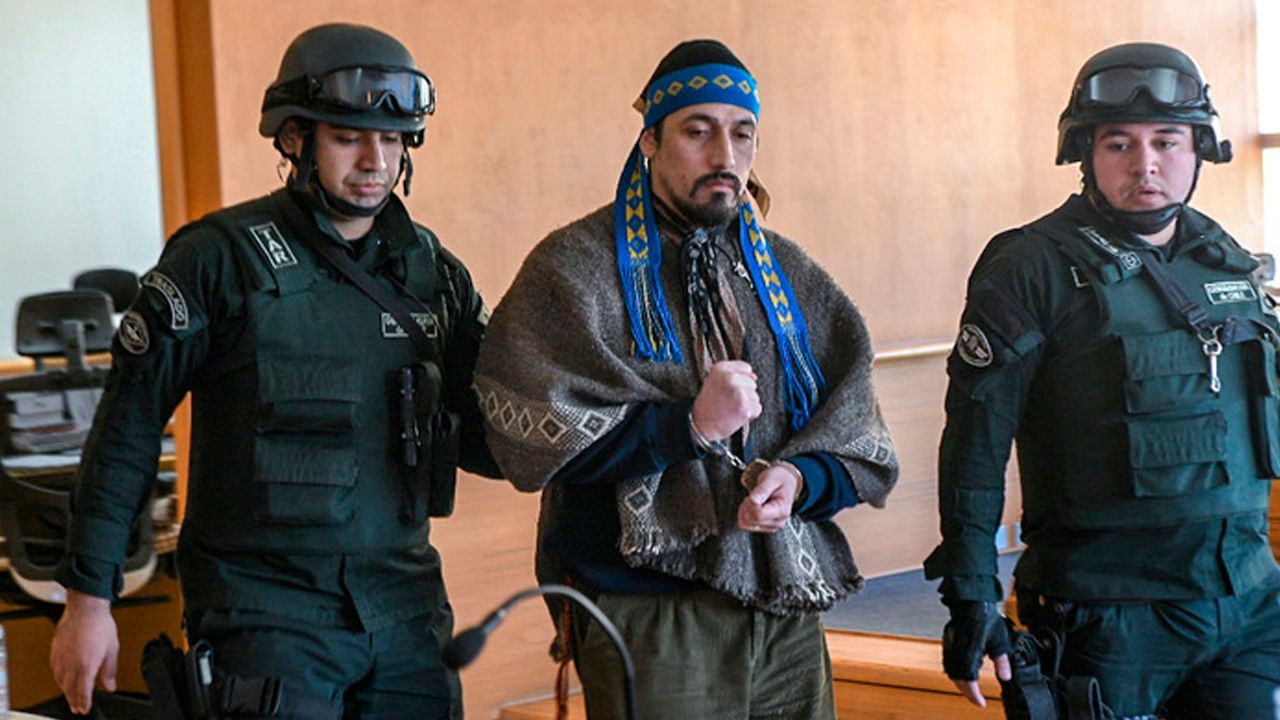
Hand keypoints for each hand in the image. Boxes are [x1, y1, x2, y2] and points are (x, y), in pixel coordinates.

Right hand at [51, 589, 118, 714]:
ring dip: (66, 691)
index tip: (85, 710)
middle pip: (69, 690)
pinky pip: (54, 670)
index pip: (82, 692)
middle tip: (77, 708)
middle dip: (74, 701)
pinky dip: (59, 678)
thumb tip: (111, 686)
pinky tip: (62, 678)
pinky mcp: (55, 651)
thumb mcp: (112, 650)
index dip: (84, 703)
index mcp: (86, 666)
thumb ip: (110, 671)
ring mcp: (61, 658)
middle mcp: (70, 664)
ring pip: (60, 681)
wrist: (85, 609)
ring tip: (71, 696)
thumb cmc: (99, 625)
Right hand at [692, 360, 760, 441]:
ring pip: (755, 397)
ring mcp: (738, 391)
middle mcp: (729, 377)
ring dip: (747, 405)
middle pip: (752, 383)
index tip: (731, 389)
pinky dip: (750, 414)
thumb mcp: (714, 381)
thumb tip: (755, 377)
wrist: (701, 425)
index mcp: (720, 368)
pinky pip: (757, 408)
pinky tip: (736, 415)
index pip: (746, 368)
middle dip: (744, 393)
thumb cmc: (709, 405)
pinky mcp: (744, 406)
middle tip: (729, 401)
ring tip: (731, 408)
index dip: (742, 379)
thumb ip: (733, 374)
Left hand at [737, 461, 801, 532]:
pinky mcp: (765, 527)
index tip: (753, 494)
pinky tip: (752, 506)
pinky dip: (744, 515)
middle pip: (751, 520)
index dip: (750, 504)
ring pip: (746, 524)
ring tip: (754, 500)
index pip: (758, 514)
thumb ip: (762, 490)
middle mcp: (778, 522)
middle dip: (747, 506)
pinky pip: (746, 525)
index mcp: (782, 510)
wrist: (785, 482)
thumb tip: (753, 500)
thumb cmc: (779, 479)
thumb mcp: (771, 479)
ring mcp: (772, 526)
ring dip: (744, 510)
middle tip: (754, 495)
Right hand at [941, 600, 1012, 706]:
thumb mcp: (1000, 641)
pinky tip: (963, 671)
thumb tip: (1006, 677)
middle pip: (958, 679)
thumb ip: (1002, 661)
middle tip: (977, 698)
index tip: (981, 703)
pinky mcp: (948, 641)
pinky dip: (955, 671)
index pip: (969, 682)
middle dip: (967, 691)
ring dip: (960, 681)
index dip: (974, 695)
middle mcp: (957, 651)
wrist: (970, 600)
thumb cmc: (985, 617)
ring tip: (971, 687)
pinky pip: (948, 662)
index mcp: (970, 653)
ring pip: (951, 672)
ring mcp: (951, 646)